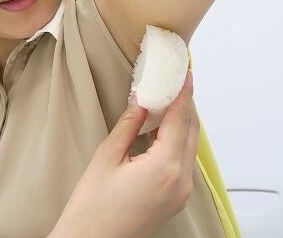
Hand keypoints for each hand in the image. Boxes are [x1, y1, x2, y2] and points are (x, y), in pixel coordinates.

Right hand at [51, 70, 197, 237]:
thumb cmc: (92, 208)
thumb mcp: (107, 157)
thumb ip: (130, 125)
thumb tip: (142, 102)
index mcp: (165, 167)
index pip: (180, 119)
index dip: (184, 93)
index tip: (187, 74)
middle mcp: (180, 181)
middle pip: (191, 132)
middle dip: (185, 106)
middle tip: (178, 83)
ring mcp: (181, 193)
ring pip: (189, 147)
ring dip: (182, 123)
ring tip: (168, 103)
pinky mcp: (175, 199)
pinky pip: (183, 162)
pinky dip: (177, 142)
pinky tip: (162, 131)